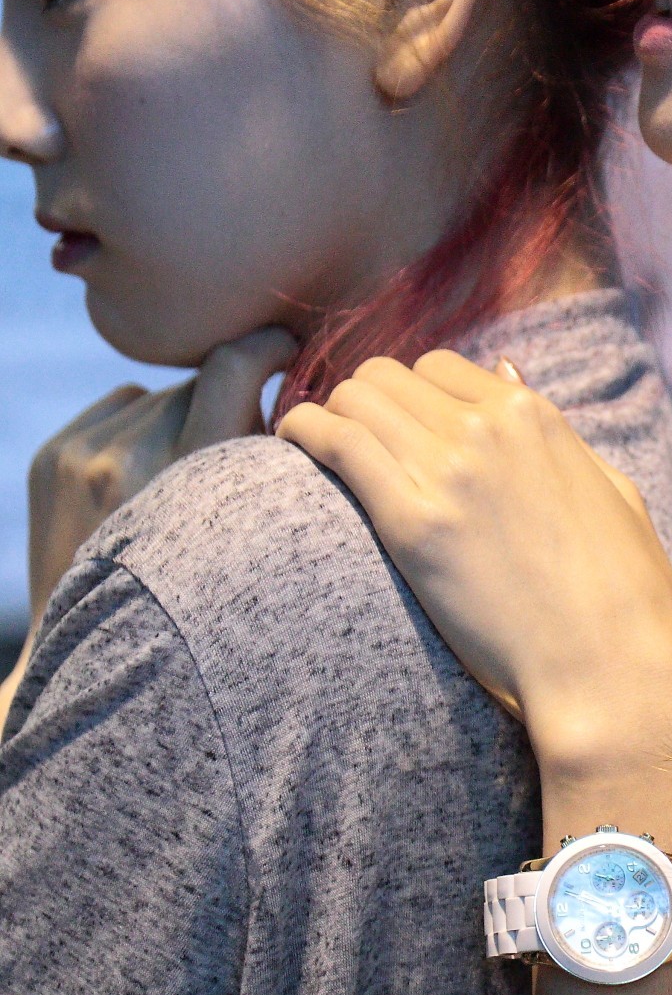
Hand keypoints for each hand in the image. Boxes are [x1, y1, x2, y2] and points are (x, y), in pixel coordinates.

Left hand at [27, 326, 295, 620]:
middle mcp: (128, 460)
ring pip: (160, 396)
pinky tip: (142, 474)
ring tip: (177, 478)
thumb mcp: (251, 530)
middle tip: (227, 452)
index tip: (287, 347)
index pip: (231, 367)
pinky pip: (122, 405)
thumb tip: (295, 377)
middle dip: (222, 406)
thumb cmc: (196, 594)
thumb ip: (269, 459)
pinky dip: (141, 427)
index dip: (267, 345)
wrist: (91, 648)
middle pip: (198, 385)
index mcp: (188, 479)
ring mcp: (81, 455)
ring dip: (179, 419)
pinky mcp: (53, 454)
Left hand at [277, 353, 671, 845]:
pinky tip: (292, 440)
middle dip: (367, 401)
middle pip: (388, 376)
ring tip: (316, 442)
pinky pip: (337, 443)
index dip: (413, 395)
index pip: (439, 367)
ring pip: (356, 397)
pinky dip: (304, 431)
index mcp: (533, 414)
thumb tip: (505, 372)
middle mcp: (486, 426)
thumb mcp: (609, 486)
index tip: (397, 426)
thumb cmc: (625, 590)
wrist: (608, 664)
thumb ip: (553, 432)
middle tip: (355, 440)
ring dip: (333, 415)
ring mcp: (448, 469)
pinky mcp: (411, 522)